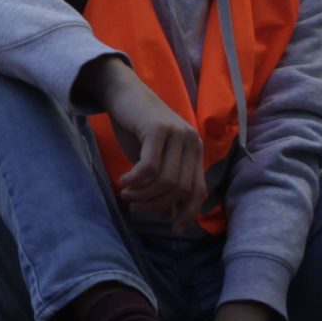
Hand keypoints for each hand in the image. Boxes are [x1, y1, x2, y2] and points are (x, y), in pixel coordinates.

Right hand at [77, 57, 205, 229]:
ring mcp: (177, 134)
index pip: (199, 190)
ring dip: (143, 194)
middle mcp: (192, 142)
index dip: (188, 212)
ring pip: (165, 180)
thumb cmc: (137, 128)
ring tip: (127, 195)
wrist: (123, 93)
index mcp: (195, 151)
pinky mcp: (159, 129)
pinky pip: (150, 167)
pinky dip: (136, 180)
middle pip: (180, 189)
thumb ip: (163, 184)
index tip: (172, 227)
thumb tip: (168, 216)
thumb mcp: (153, 160)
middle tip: (134, 207)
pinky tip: (123, 181)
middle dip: (156, 204)